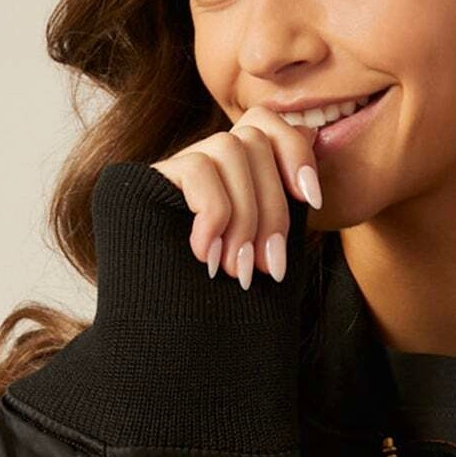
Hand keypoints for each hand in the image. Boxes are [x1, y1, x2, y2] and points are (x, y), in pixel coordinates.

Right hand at [151, 107, 322, 287]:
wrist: (170, 334)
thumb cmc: (222, 301)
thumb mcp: (264, 247)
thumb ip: (284, 198)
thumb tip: (313, 134)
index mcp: (232, 173)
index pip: (266, 122)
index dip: (296, 152)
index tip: (312, 200)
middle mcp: (202, 161)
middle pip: (254, 140)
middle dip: (273, 208)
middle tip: (270, 267)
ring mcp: (172, 169)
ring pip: (229, 147)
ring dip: (245, 215)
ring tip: (238, 270)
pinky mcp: (143, 179)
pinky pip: (198, 169)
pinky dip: (214, 214)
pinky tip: (207, 256)